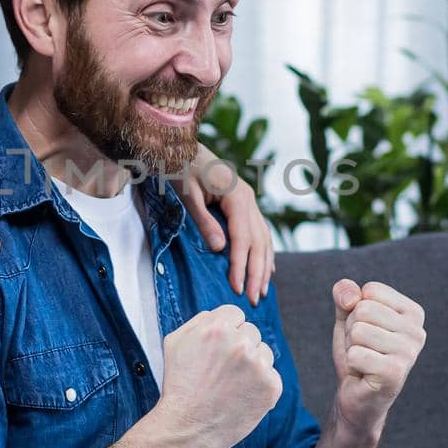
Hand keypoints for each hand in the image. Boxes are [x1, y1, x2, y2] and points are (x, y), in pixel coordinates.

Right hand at [147, 304, 282, 447]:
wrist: (186, 428)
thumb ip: (200, 321)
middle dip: (240, 347)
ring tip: (231, 384)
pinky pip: (272, 376)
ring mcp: (258, 365)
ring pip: (265, 353)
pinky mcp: (271, 387)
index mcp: (218, 326)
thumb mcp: (176, 342)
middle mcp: (241, 342)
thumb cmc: (179, 385)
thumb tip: (221, 315)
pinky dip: (260, 385)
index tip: (219, 348)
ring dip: (253, 364)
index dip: (227, 331)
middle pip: (252, 332)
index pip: (236, 314)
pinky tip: (242, 396)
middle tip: (223, 370)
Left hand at [182, 144, 274, 305]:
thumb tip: (221, 249)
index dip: (240, 265)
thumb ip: (204, 221)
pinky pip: (260, 232)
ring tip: (262, 291)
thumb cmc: (180, 169)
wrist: (180, 148)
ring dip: (264, 266)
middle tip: (254, 299)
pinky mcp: (244, 204)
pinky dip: (264, 252)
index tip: (237, 288)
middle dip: (257, 272)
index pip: (242, 238)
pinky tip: (267, 268)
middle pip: (258, 241)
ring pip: (263, 238)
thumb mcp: (187, 195)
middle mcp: (248, 199)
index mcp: (237, 196)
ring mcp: (249, 201)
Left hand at [330, 279, 425, 439]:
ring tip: (364, 361)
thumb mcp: (348, 317)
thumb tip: (350, 296)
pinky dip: (352, 364)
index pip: (370, 291)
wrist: (357, 395)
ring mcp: (409, 353)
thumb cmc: (358, 353)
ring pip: (358, 331)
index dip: (356, 310)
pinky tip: (364, 373)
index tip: (366, 332)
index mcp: (413, 313)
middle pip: (363, 310)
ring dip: (352, 347)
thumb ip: (346, 295)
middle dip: (352, 330)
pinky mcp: (395, 373)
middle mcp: (417, 331)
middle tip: (363, 349)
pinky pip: (356, 354)